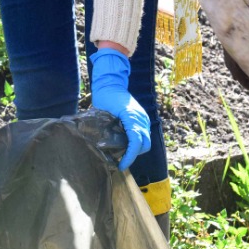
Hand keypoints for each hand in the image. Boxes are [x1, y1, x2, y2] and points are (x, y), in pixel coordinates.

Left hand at [89, 46, 150, 170]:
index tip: (121, 165)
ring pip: (145, 141)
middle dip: (134, 155)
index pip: (135, 143)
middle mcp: (141, 118)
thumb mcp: (103, 114)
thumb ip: (107, 130)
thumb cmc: (105, 97)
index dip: (129, 157)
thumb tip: (104, 149)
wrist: (111, 83)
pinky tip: (125, 145)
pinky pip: (143, 134)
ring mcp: (143, 118)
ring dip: (136, 149)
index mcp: (132, 117)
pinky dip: (137, 142)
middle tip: (121, 162)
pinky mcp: (142, 118)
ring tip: (122, 154)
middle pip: (144, 145)